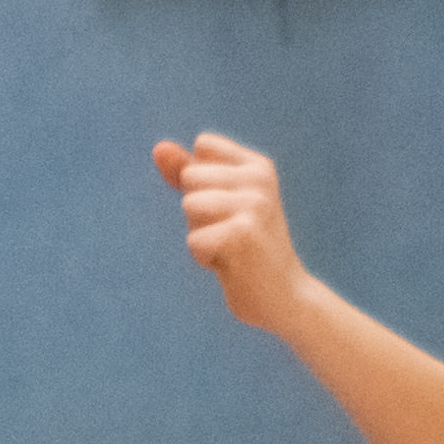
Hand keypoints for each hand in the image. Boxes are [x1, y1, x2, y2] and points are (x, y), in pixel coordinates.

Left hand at [154, 132, 305, 324]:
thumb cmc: (246, 249)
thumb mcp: (217, 202)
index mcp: (258, 165)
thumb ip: (186, 171)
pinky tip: (234, 264)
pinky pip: (194, 240)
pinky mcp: (243, 234)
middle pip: (191, 176)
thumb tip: (158, 147)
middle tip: (231, 233)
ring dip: (201, 234)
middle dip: (198, 211)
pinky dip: (205, 257)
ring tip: (231, 247)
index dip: (201, 181)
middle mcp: (260, 179)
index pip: (203, 146)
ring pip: (190, 205)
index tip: (229, 208)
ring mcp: (254, 205)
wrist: (285, 297)